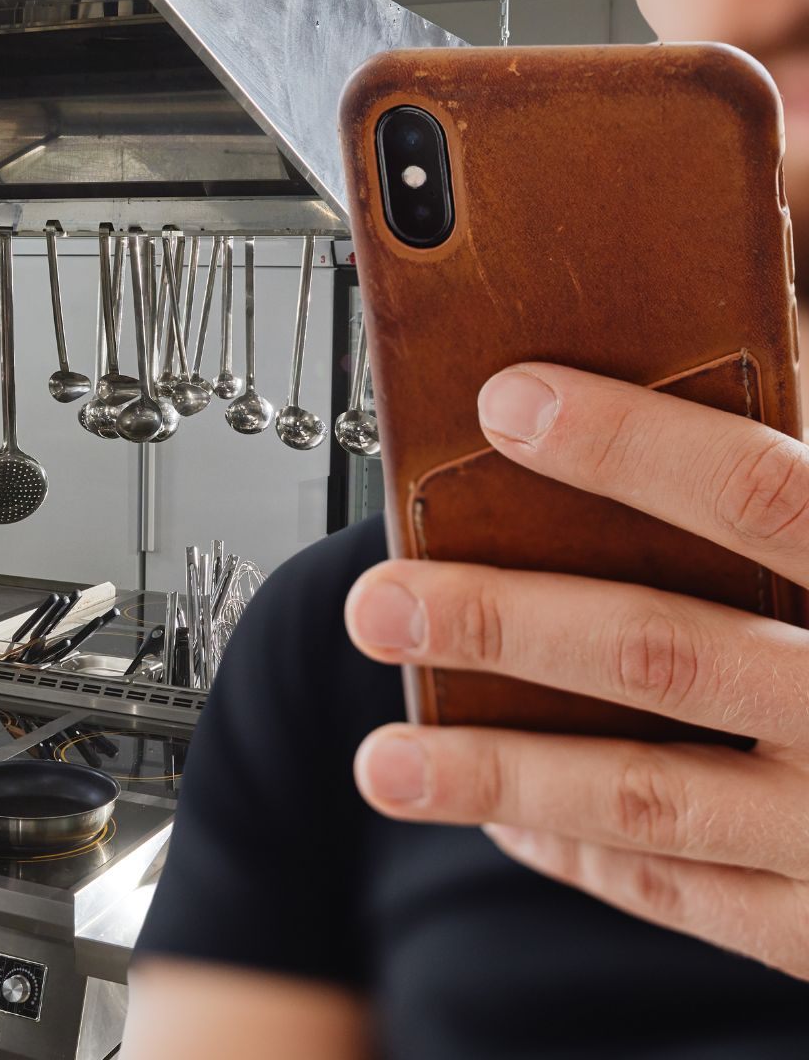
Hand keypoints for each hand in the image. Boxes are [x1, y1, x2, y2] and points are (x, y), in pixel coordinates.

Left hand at [345, 363, 808, 980]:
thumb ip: (806, 473)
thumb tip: (773, 258)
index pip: (767, 492)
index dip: (632, 445)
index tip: (507, 401)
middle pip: (665, 649)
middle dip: (507, 625)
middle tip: (383, 604)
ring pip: (646, 793)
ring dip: (500, 775)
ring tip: (385, 764)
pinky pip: (682, 891)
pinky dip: (580, 851)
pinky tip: (502, 819)